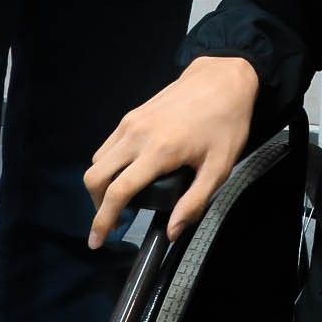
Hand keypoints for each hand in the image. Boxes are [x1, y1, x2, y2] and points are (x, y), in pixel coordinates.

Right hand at [84, 55, 260, 245]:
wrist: (222, 80)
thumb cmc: (225, 124)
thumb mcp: (220, 168)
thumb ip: (194, 202)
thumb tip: (171, 232)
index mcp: (159, 151)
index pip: (118, 191)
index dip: (103, 220)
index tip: (97, 241)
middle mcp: (137, 135)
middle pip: (96, 176)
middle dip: (97, 205)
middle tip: (113, 223)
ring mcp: (131, 122)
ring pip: (98, 160)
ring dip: (101, 185)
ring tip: (120, 202)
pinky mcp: (131, 115)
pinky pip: (107, 145)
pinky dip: (107, 166)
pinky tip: (125, 175)